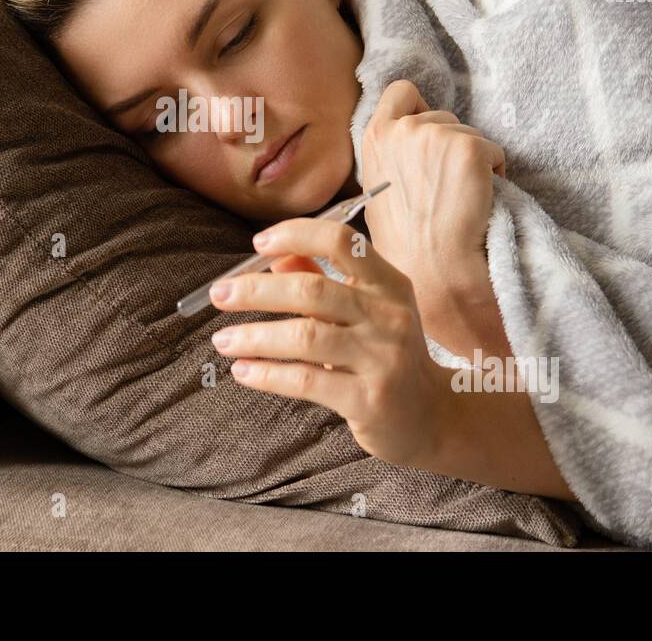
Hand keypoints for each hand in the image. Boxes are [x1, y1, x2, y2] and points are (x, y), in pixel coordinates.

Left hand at [208, 215, 448, 468]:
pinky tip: (243, 371)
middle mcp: (389, 316)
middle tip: (219, 294)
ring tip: (223, 340)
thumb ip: (322, 282)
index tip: (258, 243)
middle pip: (311, 291)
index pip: (342, 242)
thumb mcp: (366, 312)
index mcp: (389, 284)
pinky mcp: (368, 399)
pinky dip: (267, 374)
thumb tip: (274, 257)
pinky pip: (306, 380)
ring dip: (254, 336)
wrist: (431, 417)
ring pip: (303, 337)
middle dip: (256, 290)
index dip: (296, 235)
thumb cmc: (388, 356)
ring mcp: (381, 358)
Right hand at [360, 79, 505, 294]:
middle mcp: (402, 128)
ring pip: (470, 134)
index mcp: (375, 138)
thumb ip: (390, 159)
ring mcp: (436, 135)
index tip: (428, 137)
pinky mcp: (469, 147)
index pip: (401, 91)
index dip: (419, 108)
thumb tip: (408, 148)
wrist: (434, 272)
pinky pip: (494, 151)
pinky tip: (480, 203)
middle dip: (451, 145)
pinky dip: (495, 173)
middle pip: (442, 116)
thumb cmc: (407, 247)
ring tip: (461, 201)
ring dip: (473, 161)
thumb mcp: (378, 193)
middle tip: (446, 189)